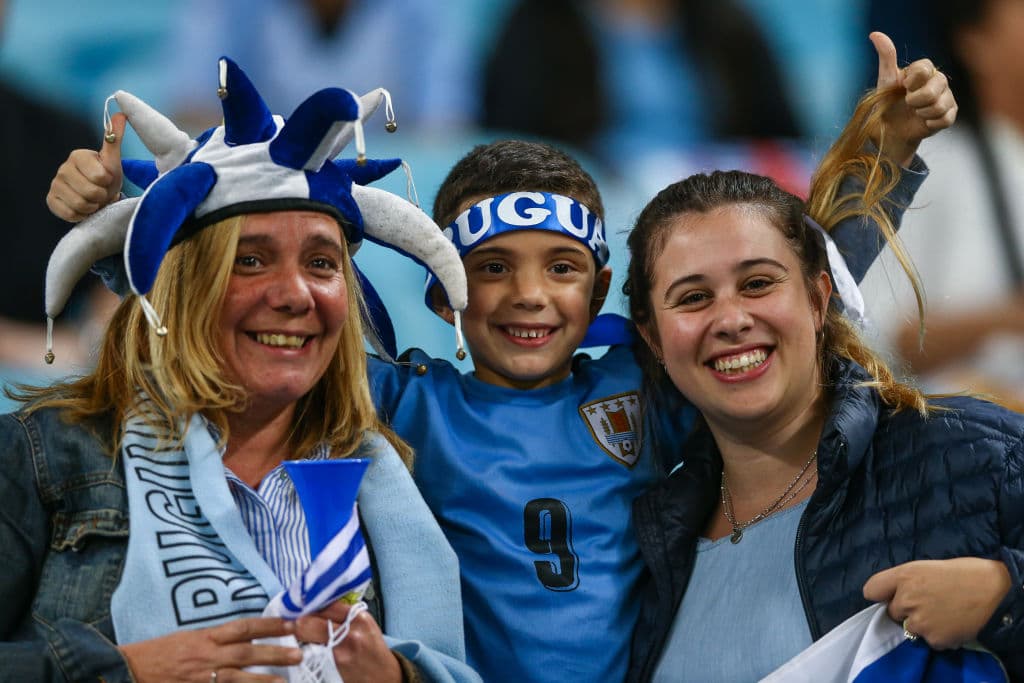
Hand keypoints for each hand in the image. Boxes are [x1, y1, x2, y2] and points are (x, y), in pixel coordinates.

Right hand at [46, 111, 124, 221]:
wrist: (97, 198)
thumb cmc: (107, 177)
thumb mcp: (113, 160)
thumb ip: (114, 139)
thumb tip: (121, 113)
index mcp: (77, 156)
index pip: (100, 176)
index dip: (108, 182)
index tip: (107, 179)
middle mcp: (63, 168)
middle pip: (91, 192)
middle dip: (101, 196)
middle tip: (101, 192)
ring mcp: (55, 185)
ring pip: (81, 204)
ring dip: (93, 206)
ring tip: (94, 200)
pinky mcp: (51, 200)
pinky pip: (70, 213)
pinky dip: (82, 215)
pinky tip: (84, 208)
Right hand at [118, 616, 301, 682]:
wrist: (127, 671)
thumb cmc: (158, 653)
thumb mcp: (188, 638)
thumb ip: (215, 639)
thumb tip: (244, 638)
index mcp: (204, 637)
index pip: (243, 627)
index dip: (268, 625)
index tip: (289, 624)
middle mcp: (206, 656)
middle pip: (246, 652)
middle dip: (274, 652)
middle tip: (299, 653)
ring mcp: (202, 678)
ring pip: (238, 679)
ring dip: (263, 680)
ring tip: (285, 681)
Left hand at [294, 602, 401, 682]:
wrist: (384, 677)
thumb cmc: (373, 649)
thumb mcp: (365, 625)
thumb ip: (345, 614)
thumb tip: (319, 602)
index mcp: (358, 616)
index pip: (326, 603)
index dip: (310, 603)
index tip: (300, 604)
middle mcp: (350, 630)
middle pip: (310, 618)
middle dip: (296, 618)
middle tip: (288, 618)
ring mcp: (340, 648)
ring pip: (306, 632)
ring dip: (297, 631)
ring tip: (291, 629)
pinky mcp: (333, 663)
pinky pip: (310, 650)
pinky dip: (303, 646)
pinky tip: (300, 646)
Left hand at [863, 557, 1010, 648]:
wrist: (997, 591)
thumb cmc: (966, 573)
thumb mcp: (928, 567)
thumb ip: (907, 580)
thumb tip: (896, 593)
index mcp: (904, 576)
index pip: (871, 590)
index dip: (882, 594)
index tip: (889, 596)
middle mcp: (906, 599)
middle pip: (892, 611)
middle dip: (906, 610)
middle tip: (929, 604)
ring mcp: (919, 621)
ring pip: (910, 628)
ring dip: (923, 624)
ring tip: (944, 614)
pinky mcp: (934, 639)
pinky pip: (930, 640)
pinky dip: (939, 636)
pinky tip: (953, 624)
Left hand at [870, 31, 957, 165]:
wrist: (891, 131)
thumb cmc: (888, 103)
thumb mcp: (885, 81)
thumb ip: (886, 57)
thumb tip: (875, 34)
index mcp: (924, 70)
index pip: (926, 67)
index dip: (913, 81)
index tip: (903, 87)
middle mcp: (939, 80)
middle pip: (936, 86)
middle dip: (916, 99)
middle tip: (908, 103)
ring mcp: (947, 97)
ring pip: (940, 104)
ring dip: (922, 113)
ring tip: (915, 113)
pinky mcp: (950, 114)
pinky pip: (945, 119)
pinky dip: (930, 123)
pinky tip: (923, 122)